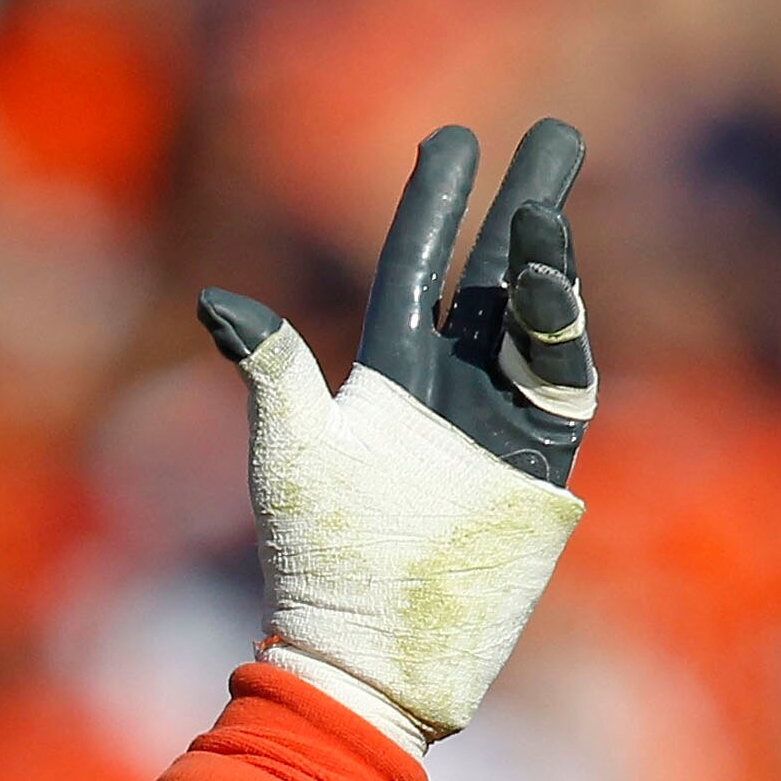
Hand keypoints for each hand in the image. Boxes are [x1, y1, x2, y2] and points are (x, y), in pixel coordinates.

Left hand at [195, 121, 596, 753]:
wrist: (366, 645)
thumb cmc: (311, 554)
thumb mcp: (288, 448)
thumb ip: (271, 367)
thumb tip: (216, 297)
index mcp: (382, 376)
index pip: (414, 269)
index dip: (434, 205)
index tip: (455, 139)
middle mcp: (446, 389)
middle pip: (493, 277)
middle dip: (525, 207)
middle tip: (559, 134)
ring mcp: (496, 425)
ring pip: (536, 321)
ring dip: (545, 262)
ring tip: (543, 207)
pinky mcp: (537, 466)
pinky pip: (563, 385)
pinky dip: (564, 335)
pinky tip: (553, 287)